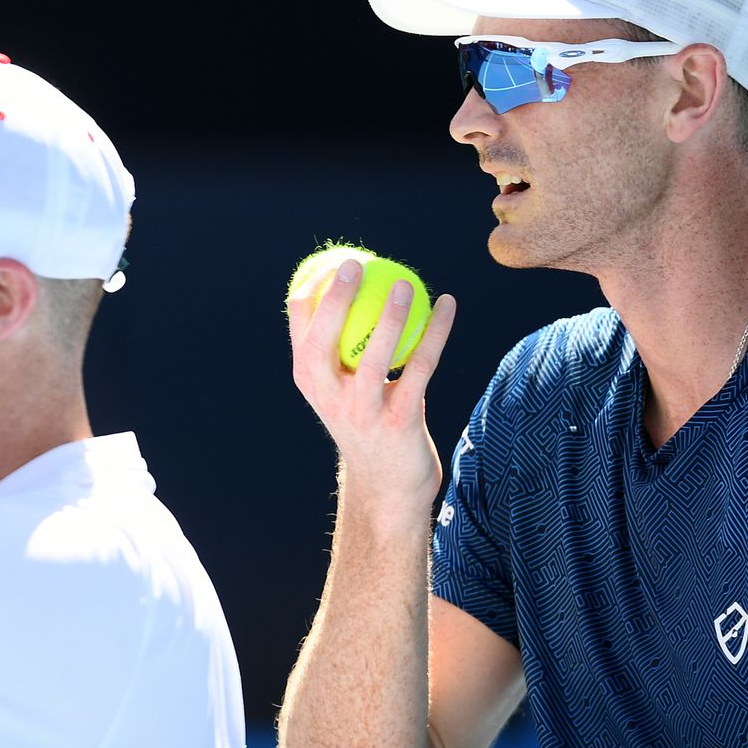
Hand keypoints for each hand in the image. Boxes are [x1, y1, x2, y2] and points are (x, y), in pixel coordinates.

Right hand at [288, 259, 456, 517]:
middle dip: (337, 297)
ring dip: (392, 315)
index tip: (335, 261)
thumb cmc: (367, 422)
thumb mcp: (344, 387)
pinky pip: (422, 366)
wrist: (388, 486)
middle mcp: (327, 395)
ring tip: (406, 283)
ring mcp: (361, 410)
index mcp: (309, 379)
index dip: (312, 287)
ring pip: (376, 354)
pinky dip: (436, 331)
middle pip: (325, 338)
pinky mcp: (399, 419)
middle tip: (357, 263)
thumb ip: (344, 348)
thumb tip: (361, 285)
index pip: (300, 326)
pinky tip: (448, 304)